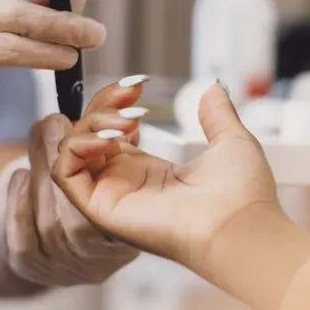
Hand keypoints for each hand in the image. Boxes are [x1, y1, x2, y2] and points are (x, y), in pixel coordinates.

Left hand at [0, 77, 148, 284]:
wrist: (76, 236)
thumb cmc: (105, 185)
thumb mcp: (120, 156)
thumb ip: (120, 127)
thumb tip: (129, 87)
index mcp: (129, 230)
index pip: (108, 203)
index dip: (96, 160)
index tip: (90, 126)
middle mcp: (98, 256)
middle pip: (72, 211)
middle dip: (61, 157)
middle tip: (54, 121)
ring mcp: (64, 265)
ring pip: (45, 219)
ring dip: (38, 169)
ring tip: (42, 136)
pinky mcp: (31, 265)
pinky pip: (20, 236)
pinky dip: (18, 201)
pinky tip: (23, 176)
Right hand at [52, 82, 284, 274]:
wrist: (242, 226)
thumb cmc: (242, 196)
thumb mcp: (230, 141)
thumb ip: (216, 114)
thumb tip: (213, 89)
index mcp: (151, 172)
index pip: (111, 131)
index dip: (116, 103)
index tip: (138, 83)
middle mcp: (127, 183)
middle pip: (89, 135)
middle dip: (103, 104)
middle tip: (131, 94)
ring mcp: (112, 195)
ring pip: (73, 150)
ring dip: (90, 123)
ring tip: (126, 120)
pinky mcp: (102, 208)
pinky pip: (66, 173)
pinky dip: (77, 146)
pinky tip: (110, 136)